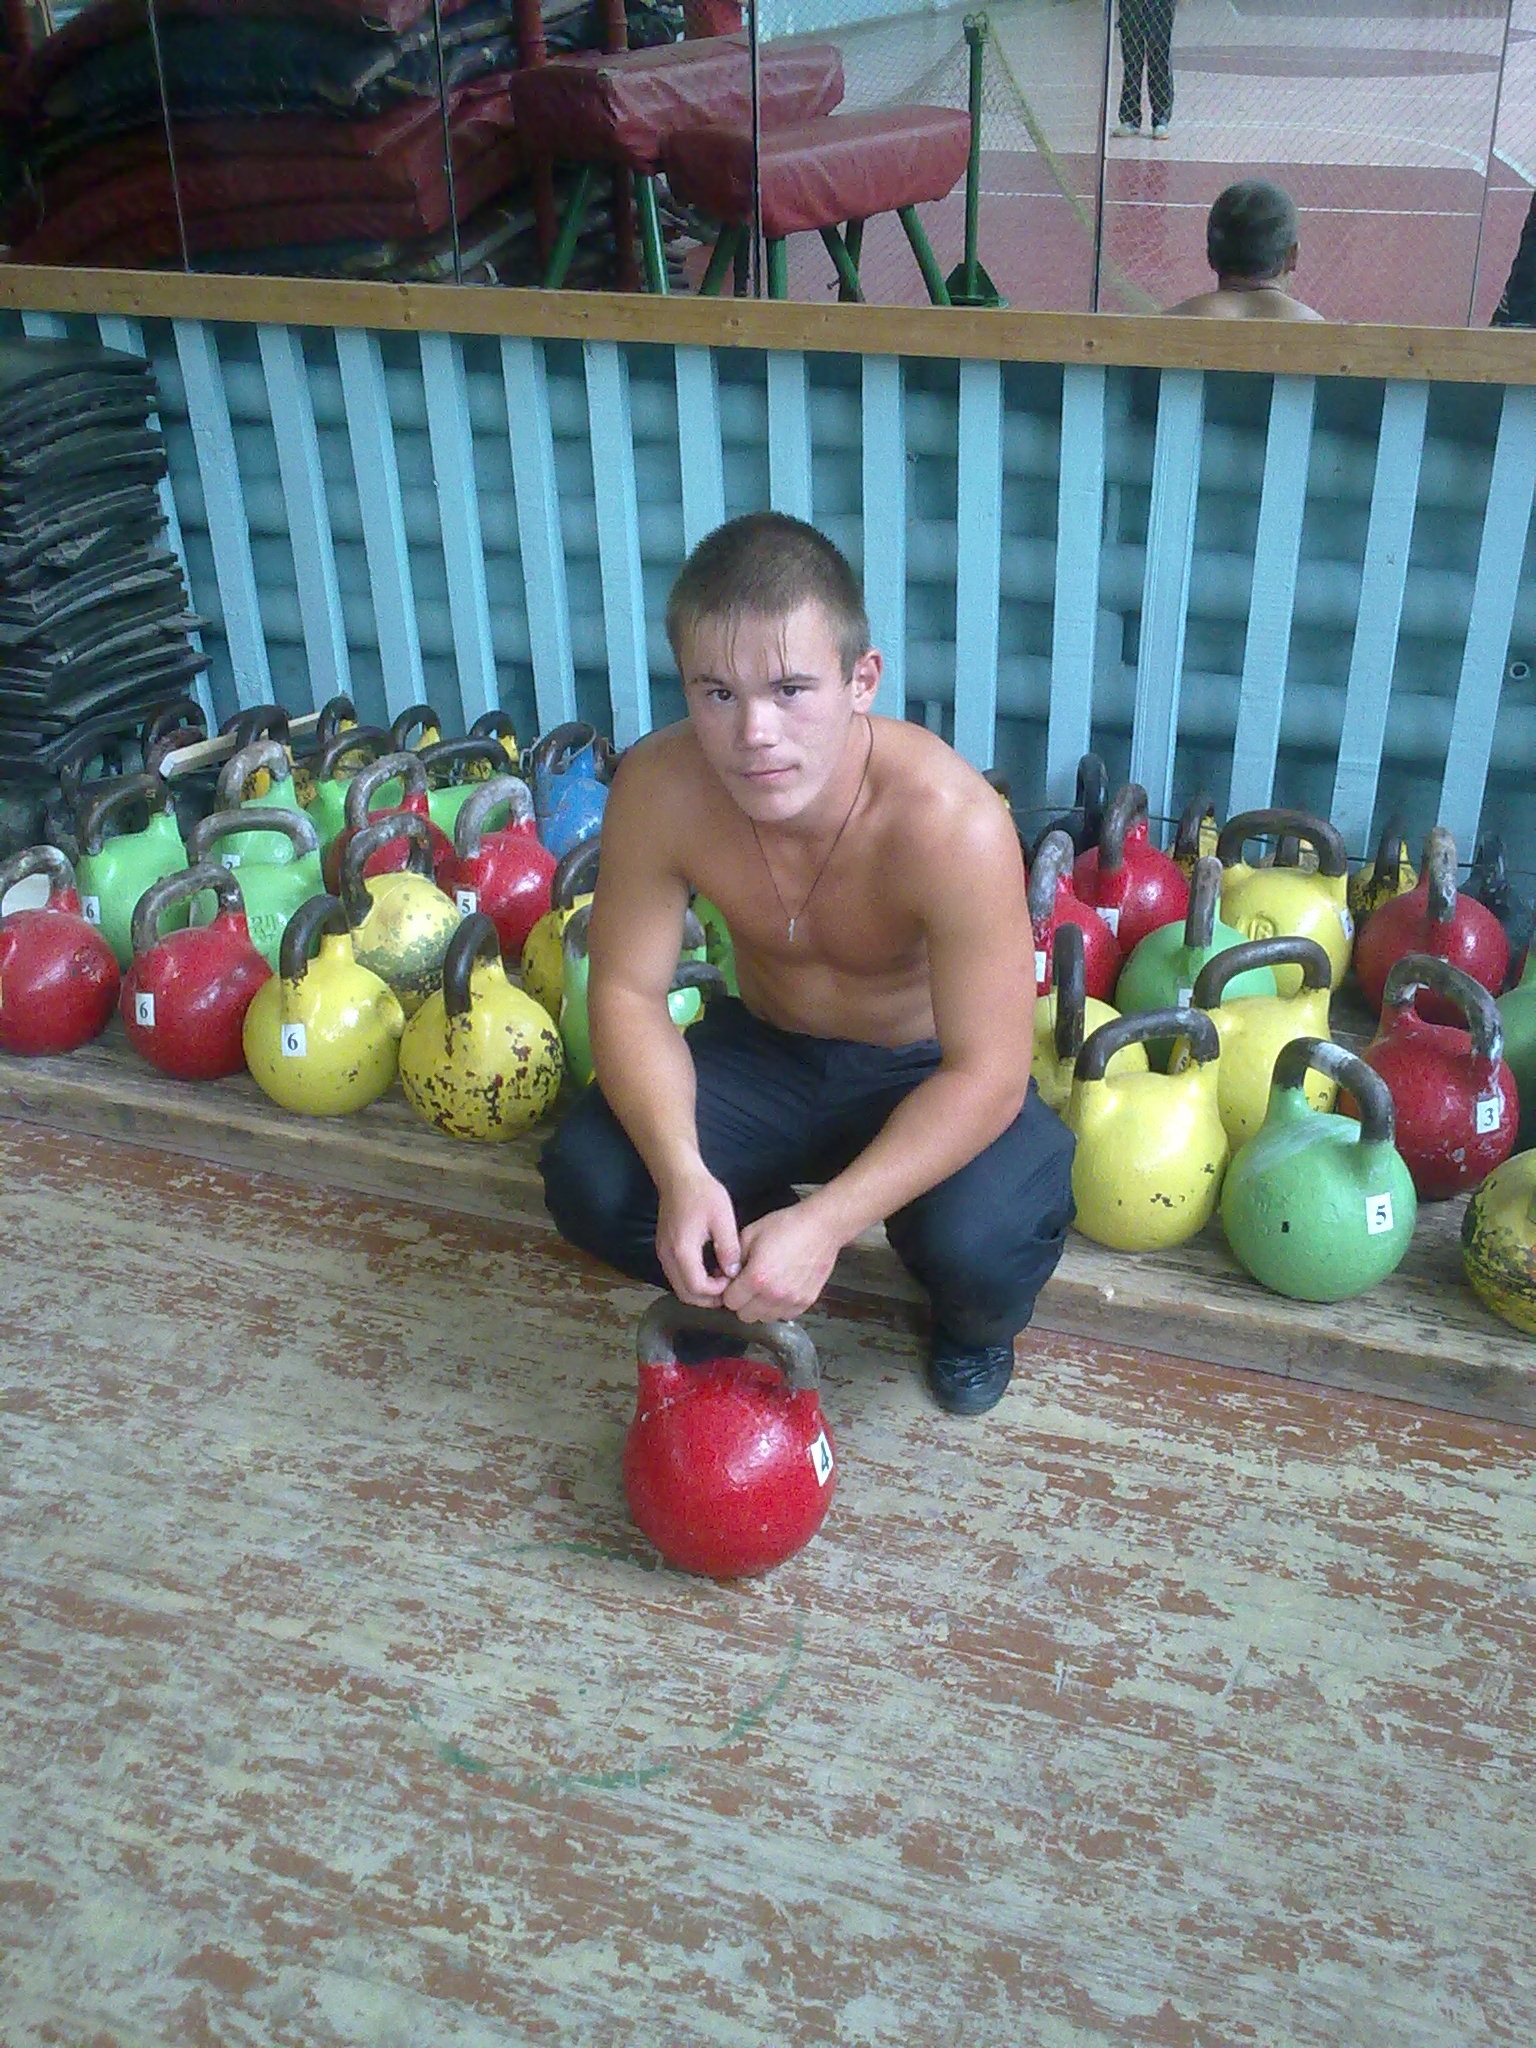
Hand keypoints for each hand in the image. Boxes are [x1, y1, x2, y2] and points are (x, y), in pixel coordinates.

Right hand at [656, 1170, 741, 1306]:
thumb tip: (734, 1273)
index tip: (733, 1280)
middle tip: (729, 1290)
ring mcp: (663, 1254)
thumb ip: (729, 1248)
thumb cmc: (702, 1193)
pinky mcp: (664, 1249)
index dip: (717, 1292)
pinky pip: (677, 1276)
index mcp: (682, 1250)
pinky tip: (709, 1270)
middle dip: (708, 1299)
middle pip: (685, 1294)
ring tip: (721, 1281)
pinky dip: (692, 1281)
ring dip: (700, 1291)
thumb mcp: (723, 1218)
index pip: (697, 1287)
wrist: (678, 1176)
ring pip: (679, 1287)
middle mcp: (668, 1256)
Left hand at [723, 1202, 841, 1322]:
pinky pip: (784, 1315)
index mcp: (757, 1278)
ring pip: (764, 1319)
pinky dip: (779, 1307)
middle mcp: (773, 1295)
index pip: (730, 1302)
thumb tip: (722, 1275)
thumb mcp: (750, 1234)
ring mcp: (791, 1301)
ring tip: (766, 1287)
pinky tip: (780, 1289)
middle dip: (742, 1301)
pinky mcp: (806, 1302)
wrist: (821, 1227)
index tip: (734, 1283)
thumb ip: (732, 1258)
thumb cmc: (787, 1226)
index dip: (729, 1291)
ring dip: (760, 1307)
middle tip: (748, 1285)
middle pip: (745, 1315)